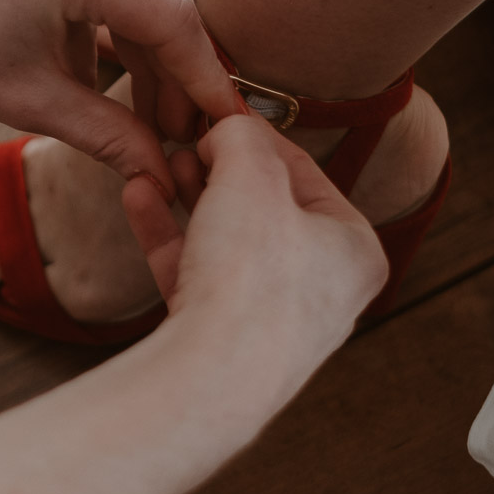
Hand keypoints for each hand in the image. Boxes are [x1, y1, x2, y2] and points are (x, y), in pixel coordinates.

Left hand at [0, 0, 242, 200]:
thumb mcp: (25, 101)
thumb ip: (107, 136)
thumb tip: (164, 175)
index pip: (172, 22)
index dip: (205, 81)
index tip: (225, 127)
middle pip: (156, 5)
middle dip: (172, 75)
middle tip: (179, 138)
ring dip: (140, 54)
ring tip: (142, 121)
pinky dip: (106, 27)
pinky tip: (95, 79)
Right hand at [121, 114, 386, 357]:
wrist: (209, 377)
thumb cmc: (251, 274)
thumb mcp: (250, 174)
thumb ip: (241, 136)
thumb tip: (228, 129)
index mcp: (356, 250)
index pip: (305, 172)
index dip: (256, 136)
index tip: (216, 116)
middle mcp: (323, 292)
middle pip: (265, 209)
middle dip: (217, 171)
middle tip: (185, 143)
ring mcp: (272, 324)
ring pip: (226, 243)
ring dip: (189, 200)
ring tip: (159, 166)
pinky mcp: (223, 345)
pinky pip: (196, 277)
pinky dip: (169, 237)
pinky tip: (137, 196)